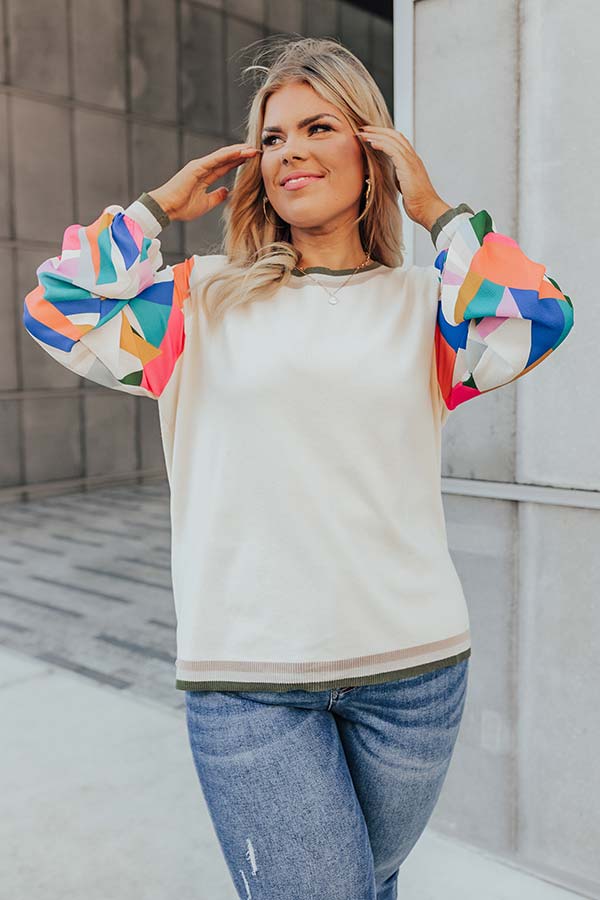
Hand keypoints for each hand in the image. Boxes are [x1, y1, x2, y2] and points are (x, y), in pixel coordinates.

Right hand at [147, 143, 261, 222]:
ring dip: (238, 152)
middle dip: (242, 154)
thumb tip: (226, 191)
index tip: (252, 160)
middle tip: (257, 151)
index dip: (238, 162)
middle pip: (226, 158)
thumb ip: (216, 196)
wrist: (166, 209)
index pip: (225, 166)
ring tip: (252, 149)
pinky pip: (216, 159)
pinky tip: (240, 152)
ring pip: (223, 156)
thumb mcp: (205, 204)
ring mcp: (200, 166)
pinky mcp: (197, 167)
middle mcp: (203, 168)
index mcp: (204, 176)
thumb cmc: (182, 207)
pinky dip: (228, 155)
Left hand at [357, 126, 449, 229]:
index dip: (383, 135)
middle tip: (363, 129)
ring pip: (392, 140)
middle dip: (377, 130)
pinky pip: (393, 150)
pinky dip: (381, 144)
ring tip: (363, 134)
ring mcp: (411, 160)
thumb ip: (397, 175)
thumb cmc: (417, 202)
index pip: (397, 140)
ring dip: (376, 135)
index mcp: (412, 160)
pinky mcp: (408, 166)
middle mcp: (412, 157)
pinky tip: (371, 143)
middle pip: (394, 135)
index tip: (369, 134)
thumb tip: (388, 173)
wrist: (427, 209)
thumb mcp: (404, 184)